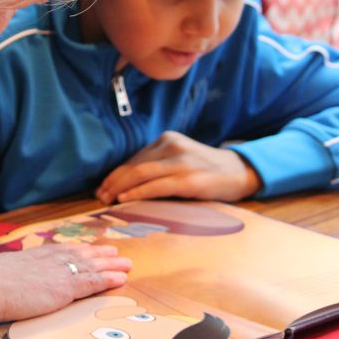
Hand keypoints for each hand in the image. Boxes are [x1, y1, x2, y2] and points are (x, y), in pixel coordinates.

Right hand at [0, 242, 130, 322]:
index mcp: (30, 255)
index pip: (59, 249)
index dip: (77, 248)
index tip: (88, 246)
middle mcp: (47, 260)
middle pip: (80, 254)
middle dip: (100, 254)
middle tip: (116, 252)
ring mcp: (57, 273)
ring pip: (92, 267)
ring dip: (111, 266)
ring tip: (127, 264)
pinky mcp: (63, 289)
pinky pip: (92, 283)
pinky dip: (109, 280)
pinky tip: (121, 279)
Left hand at [95, 131, 260, 203]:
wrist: (239, 172)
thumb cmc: (206, 169)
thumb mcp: (180, 158)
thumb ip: (158, 164)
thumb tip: (127, 181)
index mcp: (167, 139)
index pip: (135, 158)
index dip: (116, 173)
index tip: (103, 186)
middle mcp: (172, 146)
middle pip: (134, 165)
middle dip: (113, 180)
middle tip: (100, 195)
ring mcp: (181, 162)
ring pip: (141, 173)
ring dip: (120, 187)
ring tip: (107, 198)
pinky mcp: (189, 180)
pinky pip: (156, 186)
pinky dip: (137, 192)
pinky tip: (125, 198)